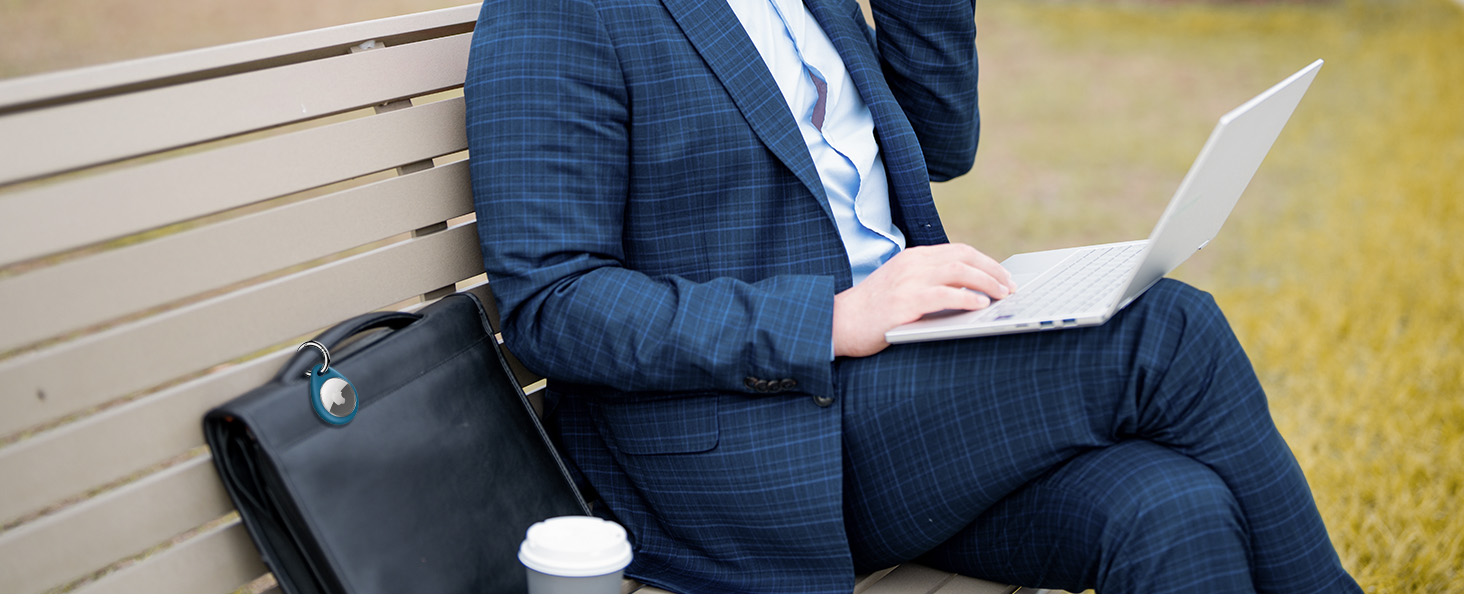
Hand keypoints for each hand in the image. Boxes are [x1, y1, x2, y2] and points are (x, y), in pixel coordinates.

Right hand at [832, 243, 1014, 356]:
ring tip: (1003, 295)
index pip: (960, 251)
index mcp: (914, 257)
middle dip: (993, 271)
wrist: (839, 323)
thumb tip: (970, 291)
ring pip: (958, 272)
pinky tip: (981, 305)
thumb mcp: (902, 287)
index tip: (1004, 277)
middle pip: (964, 257)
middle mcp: (912, 264)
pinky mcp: (904, 302)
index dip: (987, 262)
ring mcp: (908, 281)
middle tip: (1011, 287)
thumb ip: (929, 282)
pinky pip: (944, 295)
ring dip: (987, 282)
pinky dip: (967, 298)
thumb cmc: (874, 312)